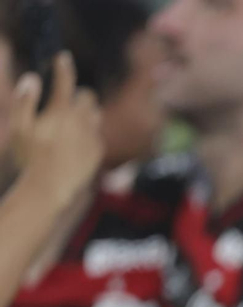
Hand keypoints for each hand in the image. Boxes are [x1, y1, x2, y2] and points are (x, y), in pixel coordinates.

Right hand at [7, 53, 102, 212]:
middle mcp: (81, 120)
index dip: (63, 66)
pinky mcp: (98, 151)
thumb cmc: (29, 157)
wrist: (50, 187)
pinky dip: (88, 134)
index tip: (62, 57)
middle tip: (64, 101)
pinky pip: (97, 135)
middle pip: (87, 95)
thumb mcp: (19, 128)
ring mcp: (92, 136)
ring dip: (85, 112)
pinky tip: (75, 142)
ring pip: (95, 113)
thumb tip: (33, 78)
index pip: (65, 80)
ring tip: (70, 121)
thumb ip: (24, 101)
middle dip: (77, 94)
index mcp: (61, 111)